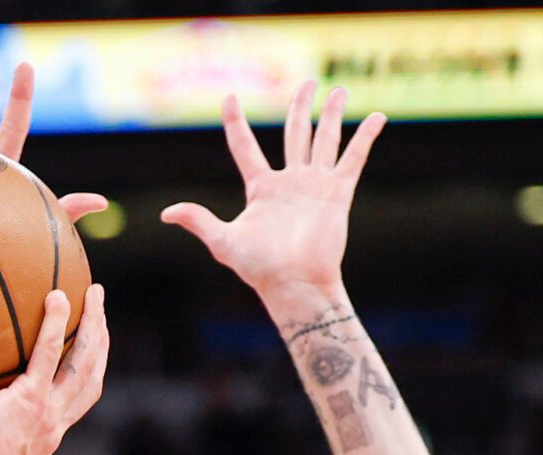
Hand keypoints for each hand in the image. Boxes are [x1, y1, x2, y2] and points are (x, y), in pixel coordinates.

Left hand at [0, 283, 108, 454]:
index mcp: (40, 445)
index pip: (66, 412)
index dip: (75, 386)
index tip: (74, 366)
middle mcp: (51, 428)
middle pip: (89, 381)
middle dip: (99, 348)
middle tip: (101, 319)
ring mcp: (46, 414)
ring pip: (84, 363)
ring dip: (95, 327)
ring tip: (94, 294)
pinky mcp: (29, 399)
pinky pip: (49, 353)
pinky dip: (56, 324)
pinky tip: (56, 295)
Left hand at [161, 82, 383, 302]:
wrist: (295, 283)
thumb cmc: (259, 268)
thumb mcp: (223, 242)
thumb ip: (199, 221)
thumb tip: (166, 213)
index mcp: (260, 189)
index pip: (244, 147)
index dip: (235, 123)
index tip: (230, 98)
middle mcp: (289, 181)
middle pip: (294, 134)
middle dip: (300, 107)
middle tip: (306, 83)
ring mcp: (315, 185)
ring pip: (324, 139)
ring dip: (332, 114)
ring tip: (337, 90)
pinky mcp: (338, 192)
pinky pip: (353, 158)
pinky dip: (365, 137)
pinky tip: (377, 117)